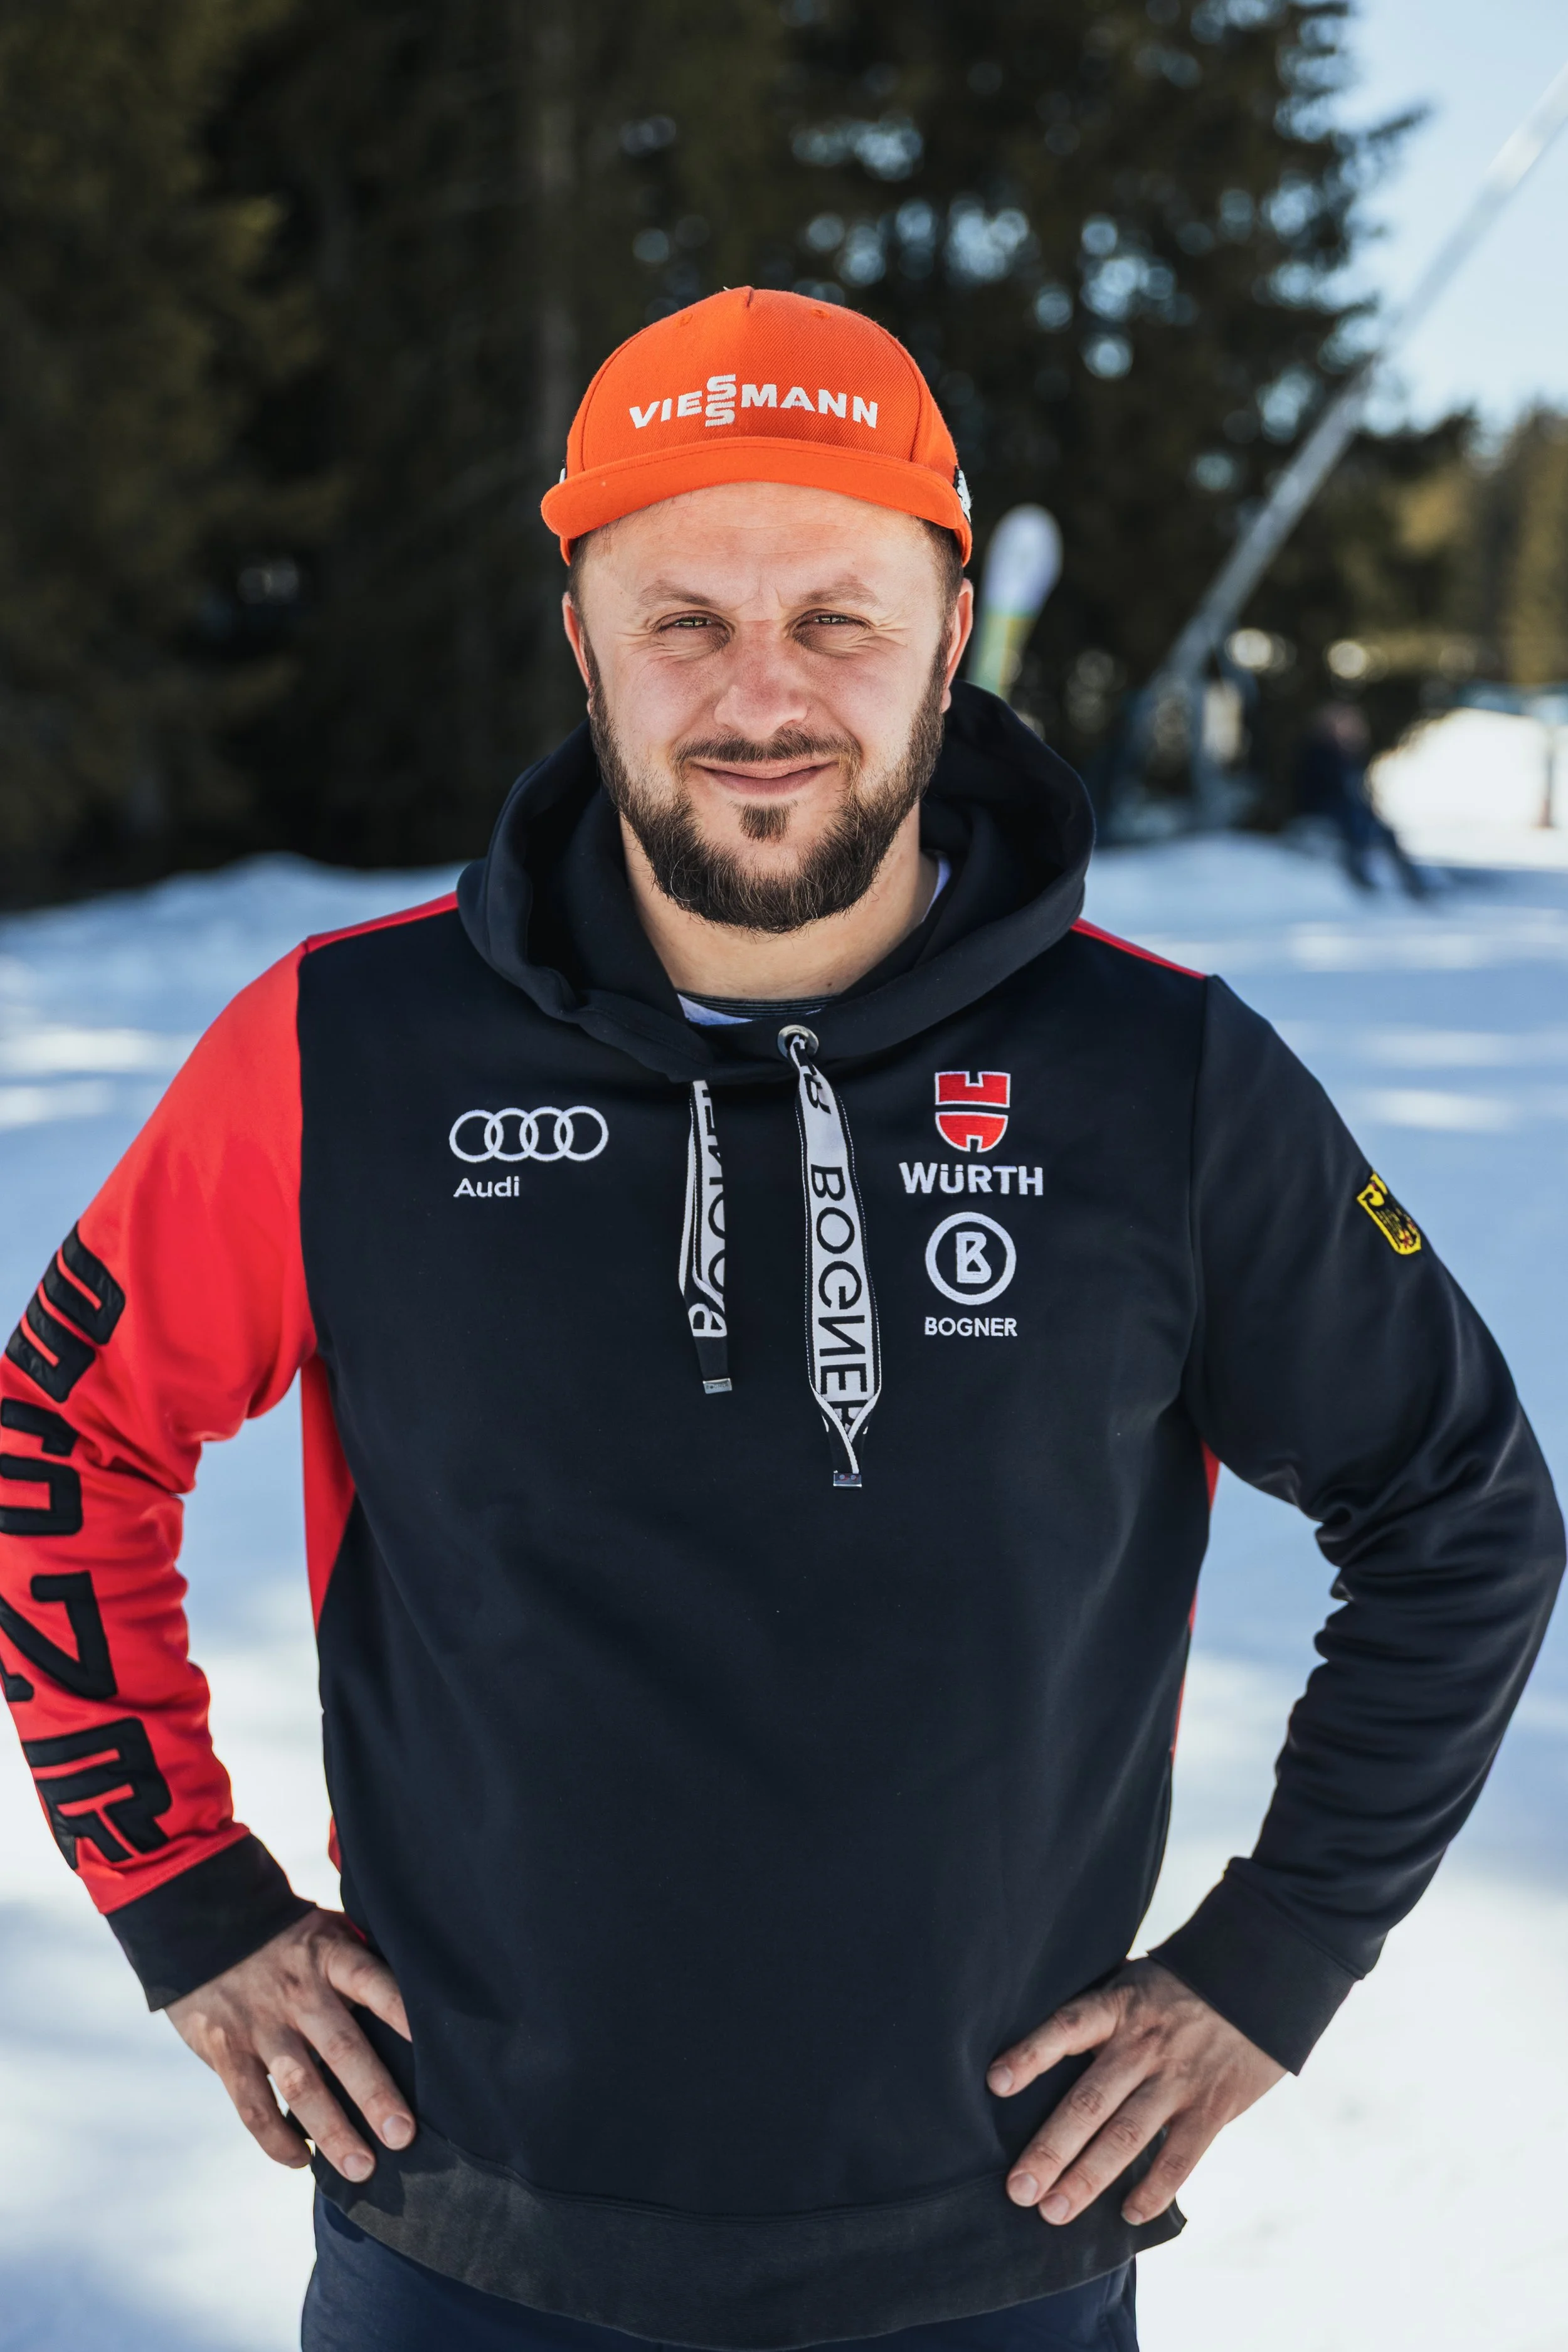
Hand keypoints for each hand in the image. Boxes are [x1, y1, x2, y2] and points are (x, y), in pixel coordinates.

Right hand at [167, 1906, 414, 2182]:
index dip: (402, 2010)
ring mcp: (260, 2024)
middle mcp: (298, 1992)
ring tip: (362, 2169)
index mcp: (329, 1956)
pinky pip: (253, 2105)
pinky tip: (302, 2161)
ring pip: (299, 2084)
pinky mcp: (226, 2051)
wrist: (204, 1927)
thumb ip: (363, 1960)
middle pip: (341, 2046)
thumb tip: (422, 1990)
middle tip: (403, 2136)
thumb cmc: (288, 1938)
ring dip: (331, 2131)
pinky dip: (276, 2139)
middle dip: (374, 2094)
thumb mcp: (327, 1931)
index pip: (372, 1981)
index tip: (436, 2044)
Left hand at [987, 1959, 1282, 2226]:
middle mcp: (1143, 2045)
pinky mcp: (1212, 2108)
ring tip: (1053, 2211)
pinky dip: (1153, 2190)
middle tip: (1018, 2190)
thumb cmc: (1178, 1989)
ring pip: (1126, 2137)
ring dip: (1088, 2179)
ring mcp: (1178, 2080)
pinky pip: (1179, 2157)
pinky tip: (1127, 2213)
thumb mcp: (1132, 1983)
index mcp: (1118, 2008)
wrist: (1258, 1982)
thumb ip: (1095, 2016)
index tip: (995, 2084)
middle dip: (1050, 2151)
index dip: (1030, 2055)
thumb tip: (1038, 2051)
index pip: (1065, 2028)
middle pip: (1089, 2102)